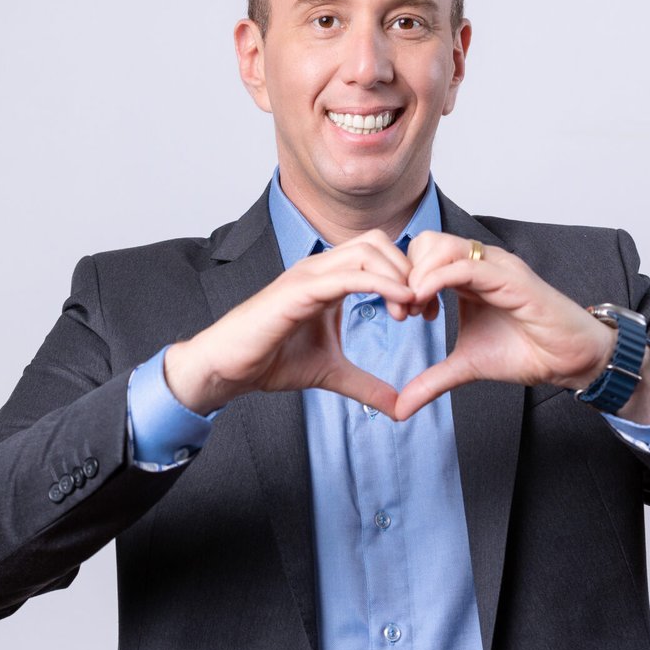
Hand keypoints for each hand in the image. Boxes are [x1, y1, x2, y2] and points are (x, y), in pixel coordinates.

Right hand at [163, 231, 426, 416]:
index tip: (422, 313)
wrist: (228, 368)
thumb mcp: (331, 374)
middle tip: (421, 309)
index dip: (406, 277)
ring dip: (399, 275)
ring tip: (411, 310)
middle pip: (378, 242)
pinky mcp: (300, 290)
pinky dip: (381, 284)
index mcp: (327, 279)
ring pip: (367, 250)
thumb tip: (399, 407)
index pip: (377, 255)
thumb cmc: (270, 361)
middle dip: (408, 269)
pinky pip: (349, 275)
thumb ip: (365, 385)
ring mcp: (308, 275)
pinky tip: (400, 304)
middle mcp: (319, 269)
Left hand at [393, 232, 649, 421]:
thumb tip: (400, 409)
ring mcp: (495, 267)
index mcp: (468, 275)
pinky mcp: (510, 278)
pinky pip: (463, 267)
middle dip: (404, 274)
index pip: (422, 254)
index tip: (400, 315)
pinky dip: (436, 281)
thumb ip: (432, 381)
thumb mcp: (466, 367)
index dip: (402, 280)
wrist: (570, 359)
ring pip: (440, 247)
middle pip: (425, 241)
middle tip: (405, 313)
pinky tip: (427, 305)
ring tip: (416, 311)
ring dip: (417, 276)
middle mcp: (480, 263)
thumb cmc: (526, 352)